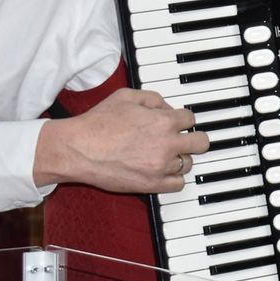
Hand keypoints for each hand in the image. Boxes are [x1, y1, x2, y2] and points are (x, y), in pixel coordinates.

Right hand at [34, 87, 208, 193]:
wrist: (77, 149)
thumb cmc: (97, 122)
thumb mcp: (126, 96)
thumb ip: (153, 98)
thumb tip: (167, 107)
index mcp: (163, 121)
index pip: (191, 119)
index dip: (183, 120)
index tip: (177, 123)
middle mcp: (167, 144)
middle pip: (201, 142)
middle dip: (194, 139)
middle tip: (185, 140)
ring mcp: (160, 166)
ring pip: (188, 164)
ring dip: (180, 158)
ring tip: (165, 156)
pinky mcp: (151, 184)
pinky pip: (178, 184)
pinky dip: (174, 178)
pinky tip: (163, 171)